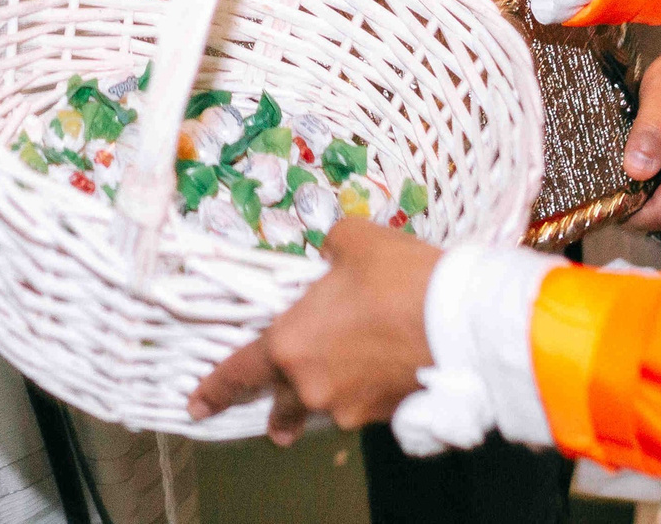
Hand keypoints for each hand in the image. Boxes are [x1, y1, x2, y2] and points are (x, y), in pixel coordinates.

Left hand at [186, 217, 438, 442]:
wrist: (464, 323)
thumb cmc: (399, 278)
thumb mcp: (354, 241)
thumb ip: (328, 246)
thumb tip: (329, 253)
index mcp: (290, 346)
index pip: (239, 373)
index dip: (215, 390)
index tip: (196, 407)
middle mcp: (313, 387)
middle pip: (282, 405)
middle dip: (276, 412)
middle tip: (275, 420)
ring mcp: (350, 408)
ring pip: (326, 406)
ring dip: (327, 395)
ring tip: (343, 377)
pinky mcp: (386, 416)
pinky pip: (362, 404)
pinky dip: (365, 390)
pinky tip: (384, 367)